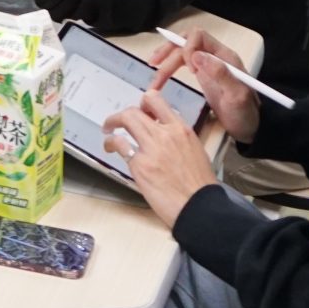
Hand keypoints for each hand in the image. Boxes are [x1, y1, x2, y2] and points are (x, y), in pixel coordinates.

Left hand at [104, 90, 217, 228]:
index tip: (140, 110)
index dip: (144, 103)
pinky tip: (110, 148)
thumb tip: (164, 134)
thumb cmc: (200, 186)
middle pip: (136, 109)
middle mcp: (165, 133)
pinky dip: (111, 143)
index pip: (157, 101)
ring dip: (112, 122)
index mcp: (181, 130)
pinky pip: (120, 144)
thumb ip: (178, 139)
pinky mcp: (140, 164)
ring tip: (108, 130)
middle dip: (123, 113)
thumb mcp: (195, 151)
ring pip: (126, 119)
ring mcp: (151, 147)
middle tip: (118, 120)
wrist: (199, 206)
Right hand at [151, 29, 259, 144]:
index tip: (188, 69)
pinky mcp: (202, 75)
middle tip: (154, 65)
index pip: (199, 36)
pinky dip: (169, 66)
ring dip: (165, 59)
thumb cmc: (246, 114)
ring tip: (152, 71)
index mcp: (224, 56)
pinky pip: (182, 63)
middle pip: (186, 42)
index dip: (188, 47)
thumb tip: (197, 56)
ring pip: (181, 52)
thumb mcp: (237, 96)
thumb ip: (220, 74)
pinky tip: (160, 74)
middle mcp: (214, 56)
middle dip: (169, 51)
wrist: (251, 129)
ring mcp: (207, 65)